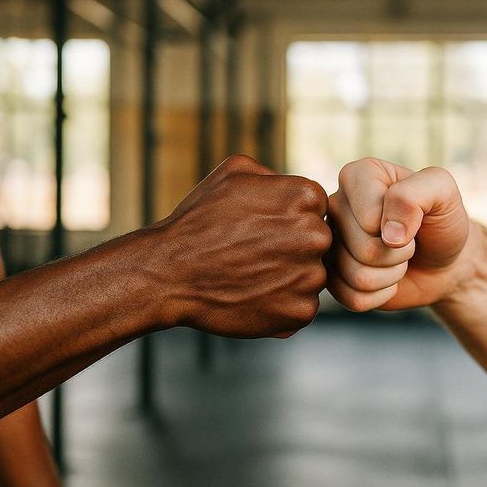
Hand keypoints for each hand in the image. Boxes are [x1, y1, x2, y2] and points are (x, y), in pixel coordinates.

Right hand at [154, 155, 330, 337]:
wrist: (170, 273)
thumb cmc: (198, 220)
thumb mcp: (234, 173)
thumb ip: (275, 175)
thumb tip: (293, 187)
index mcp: (306, 196)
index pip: (315, 208)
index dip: (286, 217)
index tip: (260, 226)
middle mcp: (317, 235)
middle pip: (317, 242)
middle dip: (292, 247)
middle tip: (254, 253)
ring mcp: (311, 277)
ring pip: (310, 275)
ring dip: (288, 277)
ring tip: (250, 274)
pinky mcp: (301, 313)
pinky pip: (301, 306)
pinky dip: (281, 304)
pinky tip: (252, 295)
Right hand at [326, 157, 469, 311]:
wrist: (445, 259)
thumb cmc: (441, 220)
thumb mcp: (443, 192)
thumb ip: (415, 194)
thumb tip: (387, 234)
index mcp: (356, 175)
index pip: (369, 216)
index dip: (401, 225)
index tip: (414, 216)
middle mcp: (335, 206)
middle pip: (364, 249)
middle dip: (399, 253)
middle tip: (408, 241)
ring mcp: (330, 244)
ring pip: (358, 277)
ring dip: (392, 275)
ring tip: (399, 258)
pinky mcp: (333, 277)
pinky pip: (353, 299)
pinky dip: (382, 295)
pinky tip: (387, 278)